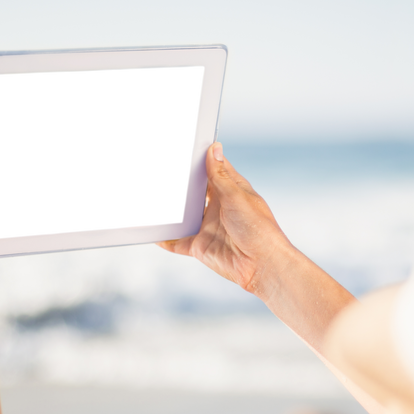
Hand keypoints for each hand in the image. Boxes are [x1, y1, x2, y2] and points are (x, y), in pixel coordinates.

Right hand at [159, 143, 291, 295]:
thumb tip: (214, 149)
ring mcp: (208, 227)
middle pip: (194, 191)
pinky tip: (152, 233)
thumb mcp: (236, 196)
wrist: (261, 265)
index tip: (186, 148)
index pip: (213, 169)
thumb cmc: (259, 228)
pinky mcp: (200, 246)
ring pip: (183, 215)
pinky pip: (178, 242)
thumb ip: (220, 175)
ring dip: (170, 210)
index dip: (200, 158)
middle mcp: (218, 207)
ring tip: (154, 204)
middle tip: (159, 172)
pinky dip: (165, 239)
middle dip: (180, 184)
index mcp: (230, 191)